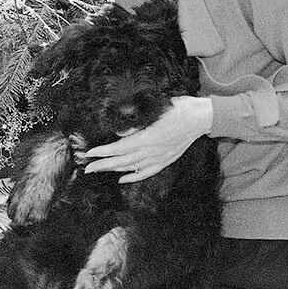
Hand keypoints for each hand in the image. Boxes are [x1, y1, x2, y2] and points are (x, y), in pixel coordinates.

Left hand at [82, 96, 212, 182]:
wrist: (200, 117)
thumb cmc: (177, 108)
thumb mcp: (155, 110)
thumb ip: (136, 124)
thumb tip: (120, 134)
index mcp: (149, 137)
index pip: (120, 148)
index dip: (104, 151)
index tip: (90, 153)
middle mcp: (153, 150)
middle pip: (123, 161)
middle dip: (103, 164)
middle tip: (87, 168)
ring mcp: (160, 157)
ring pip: (133, 167)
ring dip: (114, 169)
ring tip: (99, 170)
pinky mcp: (166, 160)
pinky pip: (148, 172)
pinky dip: (134, 176)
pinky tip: (122, 179)